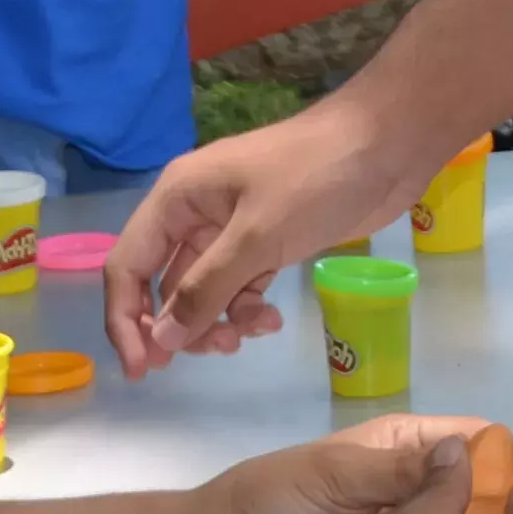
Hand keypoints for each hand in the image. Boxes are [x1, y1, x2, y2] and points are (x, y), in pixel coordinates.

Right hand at [107, 96, 420, 370]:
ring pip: (203, 291)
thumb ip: (206, 289)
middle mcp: (195, 214)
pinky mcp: (267, 241)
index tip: (143, 369)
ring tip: (249, 334)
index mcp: (177, 199)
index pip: (127, 266)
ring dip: (218, 320)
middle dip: (181, 325)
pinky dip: (247, 307)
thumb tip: (162, 341)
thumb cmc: (315, 177)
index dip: (125, 319)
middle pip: (163, 284)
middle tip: (216, 351)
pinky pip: (238, 286)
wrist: (387, 144)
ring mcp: (232, 228)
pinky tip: (270, 319)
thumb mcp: (256, 236)